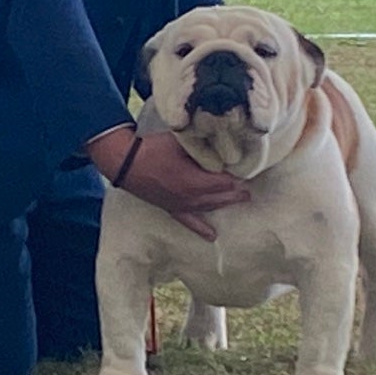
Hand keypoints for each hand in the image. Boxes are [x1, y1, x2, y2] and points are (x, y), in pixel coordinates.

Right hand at [90, 128, 249, 240]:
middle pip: (222, 196)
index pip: (226, 182)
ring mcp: (182, 205)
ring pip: (210, 207)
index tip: (247, 170)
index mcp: (196, 181)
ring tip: (240, 200)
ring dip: (226, 203)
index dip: (238, 176)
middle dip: (237, 192)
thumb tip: (219, 139)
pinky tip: (212, 236)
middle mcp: (192, 197)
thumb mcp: (181, 141)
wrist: (126, 164)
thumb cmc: (153, 149)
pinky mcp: (172, 209)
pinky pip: (190, 222)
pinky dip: (202, 229)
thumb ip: (201, 142)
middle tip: (249, 189)